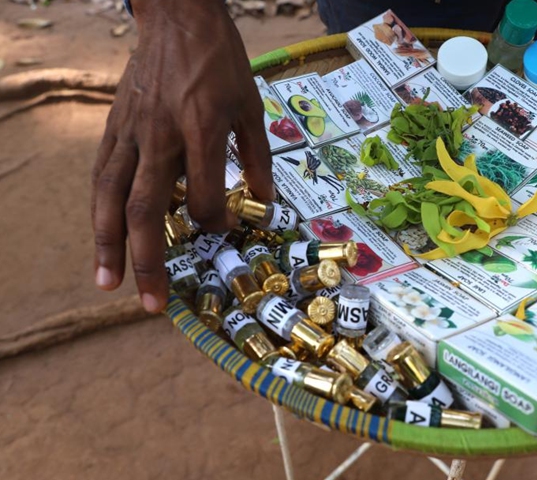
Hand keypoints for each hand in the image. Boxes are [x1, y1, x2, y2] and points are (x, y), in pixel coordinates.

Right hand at [91, 0, 272, 312]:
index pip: (202, 198)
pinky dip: (101, 210)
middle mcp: (160, 138)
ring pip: (112, 198)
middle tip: (151, 303)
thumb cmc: (222, 63)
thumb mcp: (252, 107)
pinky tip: (103, 235)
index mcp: (201, 131)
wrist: (179, 19)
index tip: (225, 229)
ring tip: (108, 284)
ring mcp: (132, 134)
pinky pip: (103, 175)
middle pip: (147, 210)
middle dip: (148, 262)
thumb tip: (264, 204)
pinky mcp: (115, 128)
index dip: (215, 222)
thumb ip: (257, 159)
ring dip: (108, 245)